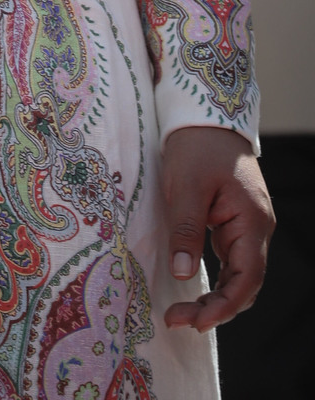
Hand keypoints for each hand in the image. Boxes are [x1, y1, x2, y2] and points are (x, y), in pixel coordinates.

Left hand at [163, 125, 273, 330]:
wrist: (205, 111)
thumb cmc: (196, 144)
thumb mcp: (185, 186)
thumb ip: (186, 231)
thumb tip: (184, 275)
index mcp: (252, 221)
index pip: (246, 279)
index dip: (224, 306)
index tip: (196, 322)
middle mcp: (257, 227)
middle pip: (244, 282)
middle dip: (215, 308)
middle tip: (178, 319)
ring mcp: (247, 224)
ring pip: (238, 273)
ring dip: (215, 295)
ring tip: (182, 311)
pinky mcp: (234, 219)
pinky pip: (230, 257)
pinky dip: (216, 276)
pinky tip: (193, 284)